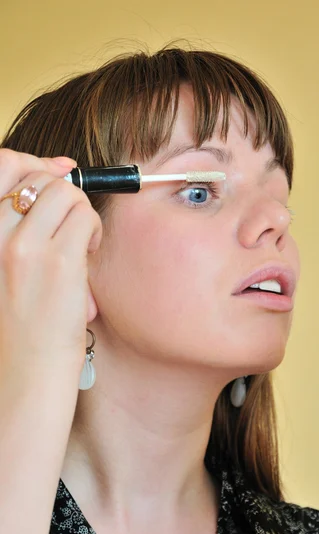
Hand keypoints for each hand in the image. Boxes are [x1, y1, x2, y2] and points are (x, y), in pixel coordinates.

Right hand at [0, 149, 102, 375]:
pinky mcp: (58, 263)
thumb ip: (24, 224)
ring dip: (81, 211)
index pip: (2, 166)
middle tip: (72, 222)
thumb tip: (60, 172)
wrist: (26, 369)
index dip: (35, 162)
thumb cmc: (22, 321)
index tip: (60, 171)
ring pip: (66, 193)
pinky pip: (85, 217)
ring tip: (80, 242)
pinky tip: (87, 254)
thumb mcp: (7, 265)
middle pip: (38, 176)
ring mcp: (24, 248)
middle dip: (64, 191)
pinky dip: (93, 229)